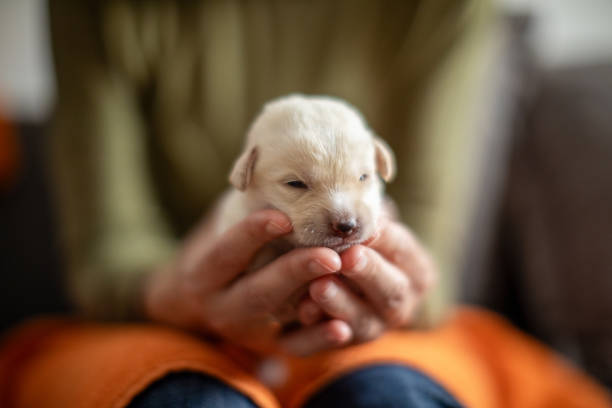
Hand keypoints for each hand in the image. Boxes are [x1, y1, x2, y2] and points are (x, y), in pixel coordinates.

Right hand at [143, 209, 353, 354]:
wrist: (202, 305)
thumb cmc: (223, 252)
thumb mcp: (224, 225)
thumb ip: (250, 204)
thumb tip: (287, 161)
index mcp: (206, 274)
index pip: (226, 254)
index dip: (251, 235)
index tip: (283, 217)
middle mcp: (223, 306)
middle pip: (258, 291)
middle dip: (294, 272)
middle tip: (330, 255)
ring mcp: (248, 331)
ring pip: (280, 319)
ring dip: (314, 303)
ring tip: (345, 286)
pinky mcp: (271, 346)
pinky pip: (296, 348)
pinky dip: (319, 340)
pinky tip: (343, 328)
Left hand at [296, 216, 435, 344]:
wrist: (337, 284)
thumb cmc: (357, 242)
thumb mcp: (368, 227)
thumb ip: (369, 216)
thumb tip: (361, 189)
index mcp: (414, 271)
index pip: (403, 250)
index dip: (386, 239)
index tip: (367, 227)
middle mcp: (400, 304)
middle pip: (391, 291)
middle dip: (369, 273)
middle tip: (347, 257)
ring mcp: (373, 328)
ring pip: (362, 323)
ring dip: (341, 304)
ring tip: (318, 286)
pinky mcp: (340, 346)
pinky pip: (329, 347)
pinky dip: (318, 336)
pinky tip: (306, 316)